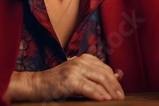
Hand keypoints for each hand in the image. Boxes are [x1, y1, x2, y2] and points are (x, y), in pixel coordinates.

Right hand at [4, 53, 123, 101]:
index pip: (105, 68)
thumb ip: (96, 75)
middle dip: (115, 87)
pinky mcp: (70, 79)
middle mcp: (80, 61)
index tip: (120, 92)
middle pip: (104, 73)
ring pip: (99, 79)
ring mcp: (75, 69)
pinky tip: (104, 99)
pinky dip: (98, 94)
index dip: (115, 81)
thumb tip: (118, 75)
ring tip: (116, 99)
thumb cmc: (58, 82)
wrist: (38, 84)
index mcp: (84, 58)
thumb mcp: (79, 76)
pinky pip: (88, 87)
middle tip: (121, 98)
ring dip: (110, 91)